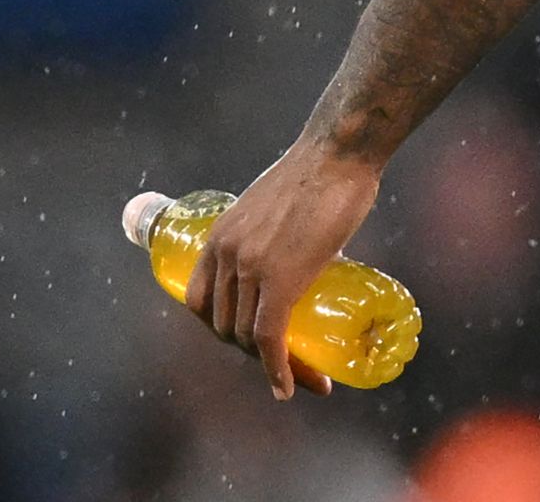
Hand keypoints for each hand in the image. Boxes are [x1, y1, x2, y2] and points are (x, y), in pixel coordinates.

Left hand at [186, 142, 377, 399]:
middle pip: (224, 326)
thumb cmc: (322, 169)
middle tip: (287, 363)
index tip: (248, 340)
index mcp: (219, 237)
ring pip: (247, 337)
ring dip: (272, 366)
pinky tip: (288, 386)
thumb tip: (302, 253)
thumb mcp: (277, 206)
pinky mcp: (281, 278)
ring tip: (302, 377)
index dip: (220, 329)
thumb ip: (275, 233)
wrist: (340, 152)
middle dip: (251, 354)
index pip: (200, 301)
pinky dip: (278, 369)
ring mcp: (251, 268)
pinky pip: (270, 338)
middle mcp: (225, 254)